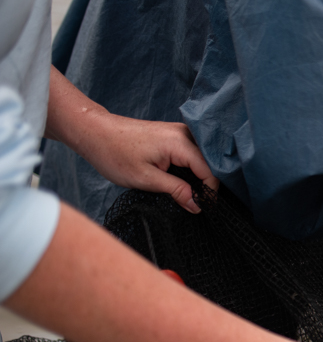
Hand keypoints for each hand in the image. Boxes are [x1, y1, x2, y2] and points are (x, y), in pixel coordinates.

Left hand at [73, 113, 217, 213]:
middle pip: (208, 163)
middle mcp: (185, 133)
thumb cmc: (114, 154)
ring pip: (201, 158)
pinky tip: (181, 180)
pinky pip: (191, 153)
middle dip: (205, 185)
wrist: (95, 131)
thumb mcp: (145, 179)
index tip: (202, 209)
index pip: (209, 171)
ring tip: (187, 193)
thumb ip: (176, 191)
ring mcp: (180, 131)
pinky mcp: (174, 134)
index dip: (209, 192)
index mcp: (180, 143)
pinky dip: (190, 168)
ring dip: (197, 176)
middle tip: (194, 204)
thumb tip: (197, 205)